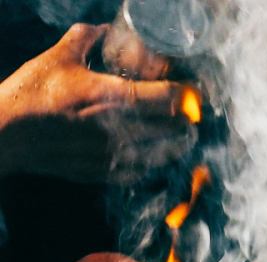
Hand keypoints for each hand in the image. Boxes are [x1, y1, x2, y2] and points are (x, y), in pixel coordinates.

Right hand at [0, 23, 199, 180]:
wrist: (8, 136)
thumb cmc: (33, 95)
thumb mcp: (59, 58)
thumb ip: (86, 38)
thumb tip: (103, 29)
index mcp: (115, 97)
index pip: (168, 98)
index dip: (188, 96)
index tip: (195, 95)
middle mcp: (122, 130)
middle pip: (173, 129)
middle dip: (186, 123)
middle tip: (191, 119)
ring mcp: (115, 156)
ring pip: (163, 155)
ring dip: (176, 146)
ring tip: (182, 140)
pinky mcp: (104, 173)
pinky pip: (141, 172)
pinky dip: (153, 164)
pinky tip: (154, 158)